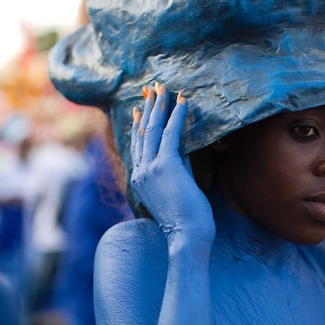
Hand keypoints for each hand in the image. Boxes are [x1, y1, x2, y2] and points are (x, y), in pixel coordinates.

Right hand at [130, 84, 214, 243]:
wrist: (186, 236)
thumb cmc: (186, 221)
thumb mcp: (176, 190)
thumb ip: (176, 168)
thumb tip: (181, 149)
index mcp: (139, 180)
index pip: (137, 146)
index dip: (139, 125)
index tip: (140, 109)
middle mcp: (140, 172)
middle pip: (142, 133)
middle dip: (148, 108)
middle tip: (152, 89)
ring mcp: (150, 168)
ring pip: (153, 130)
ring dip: (160, 106)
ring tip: (163, 88)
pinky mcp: (166, 166)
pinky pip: (171, 134)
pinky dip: (176, 115)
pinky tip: (182, 101)